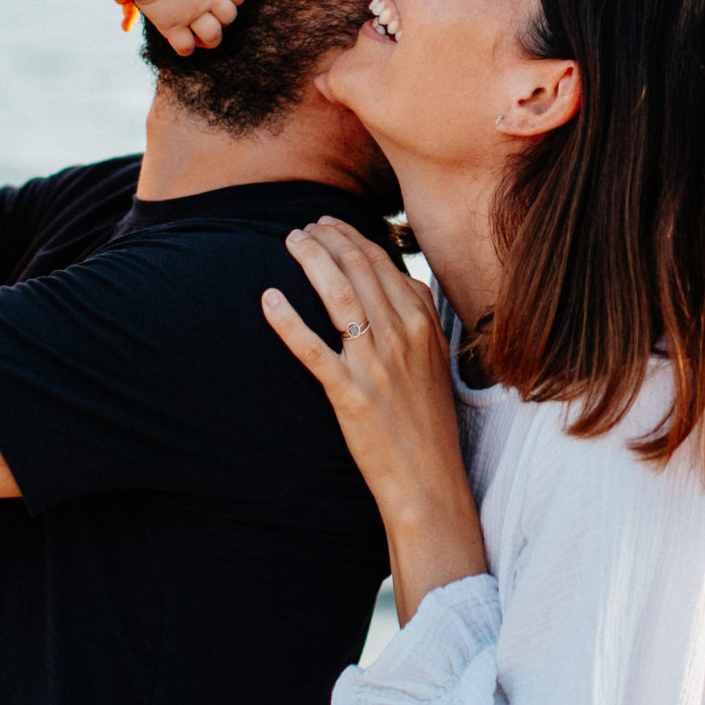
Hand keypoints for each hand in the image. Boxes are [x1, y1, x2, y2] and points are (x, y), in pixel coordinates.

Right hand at [130, 0, 243, 54]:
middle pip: (230, 17)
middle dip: (223, 20)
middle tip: (210, 18)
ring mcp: (190, 13)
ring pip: (213, 36)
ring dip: (210, 39)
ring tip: (201, 36)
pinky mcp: (171, 25)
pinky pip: (186, 47)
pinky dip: (186, 48)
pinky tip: (182, 40)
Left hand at [263, 217, 488, 621]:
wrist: (428, 479)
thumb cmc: (429, 423)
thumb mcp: (436, 363)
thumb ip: (422, 320)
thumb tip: (407, 281)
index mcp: (424, 327)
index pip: (385, 265)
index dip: (353, 237)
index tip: (329, 224)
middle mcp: (403, 338)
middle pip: (360, 270)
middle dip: (329, 239)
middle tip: (302, 227)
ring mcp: (376, 365)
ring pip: (338, 296)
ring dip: (312, 261)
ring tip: (289, 242)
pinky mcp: (350, 394)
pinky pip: (312, 348)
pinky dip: (288, 320)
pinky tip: (268, 299)